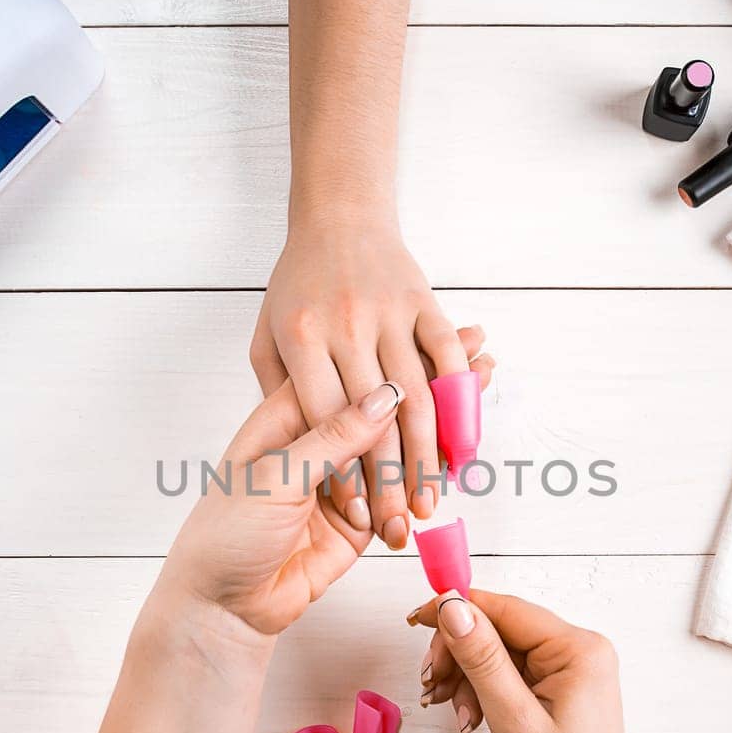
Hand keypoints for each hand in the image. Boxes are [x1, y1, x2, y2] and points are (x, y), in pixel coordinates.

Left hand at [152, 345, 494, 663]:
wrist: (220, 606)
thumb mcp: (274, 477)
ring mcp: (343, 480)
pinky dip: (432, 474)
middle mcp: (318, 443)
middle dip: (431, 379)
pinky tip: (464, 446)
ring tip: (483, 382)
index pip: (351, 375)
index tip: (438, 332)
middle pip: (384, 405)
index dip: (396, 354)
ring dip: (441, 419)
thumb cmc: (225, 533)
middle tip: (480, 350)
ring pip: (400, 446)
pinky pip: (403, 494)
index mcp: (287, 417)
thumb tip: (387, 398)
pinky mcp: (360, 520)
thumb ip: (331, 438)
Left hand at [251, 218, 489, 550]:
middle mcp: (344, 324)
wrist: (337, 209)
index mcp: (298, 338)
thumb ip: (282, 390)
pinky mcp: (423, 302)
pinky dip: (461, 401)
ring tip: (434, 498)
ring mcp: (387, 312)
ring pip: (415, 399)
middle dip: (390, 480)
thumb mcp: (265, 339)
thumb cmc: (295, 283)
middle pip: (373, 421)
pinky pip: (446, 360)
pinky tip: (466, 442)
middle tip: (404, 522)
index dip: (342, 472)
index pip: (325, 423)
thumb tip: (306, 454)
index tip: (355, 515)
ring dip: (429, 456)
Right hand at [410, 591, 642, 732]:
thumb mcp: (513, 719)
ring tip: (454, 714)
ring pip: (497, 653)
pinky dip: (481, 692)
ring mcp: (568, 672)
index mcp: (579, 650)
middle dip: (458, 655)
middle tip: (430, 685)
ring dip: (465, 678)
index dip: (456, 610)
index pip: (506, 608)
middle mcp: (578, 652)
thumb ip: (482, 658)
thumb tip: (453, 607)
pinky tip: (468, 718)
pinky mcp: (557, 691)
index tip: (416, 619)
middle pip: (499, 629)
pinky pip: (507, 675)